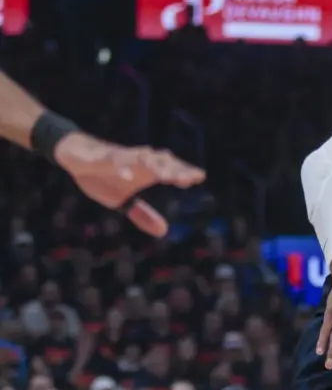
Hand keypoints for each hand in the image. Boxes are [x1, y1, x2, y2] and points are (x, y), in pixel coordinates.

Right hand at [54, 133, 204, 237]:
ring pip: (141, 158)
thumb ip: (142, 215)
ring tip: (166, 177)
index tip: (199, 177)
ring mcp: (121, 158)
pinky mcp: (102, 157)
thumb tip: (164, 232)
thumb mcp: (122, 201)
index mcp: (146, 171)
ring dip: (153, 166)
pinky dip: (121, 168)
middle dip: (174, 170)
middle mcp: (138, 162)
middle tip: (189, 179)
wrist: (75, 158)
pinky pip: (113, 161)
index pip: (170, 169)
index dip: (184, 172)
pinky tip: (128, 177)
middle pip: (161, 162)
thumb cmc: (103, 176)